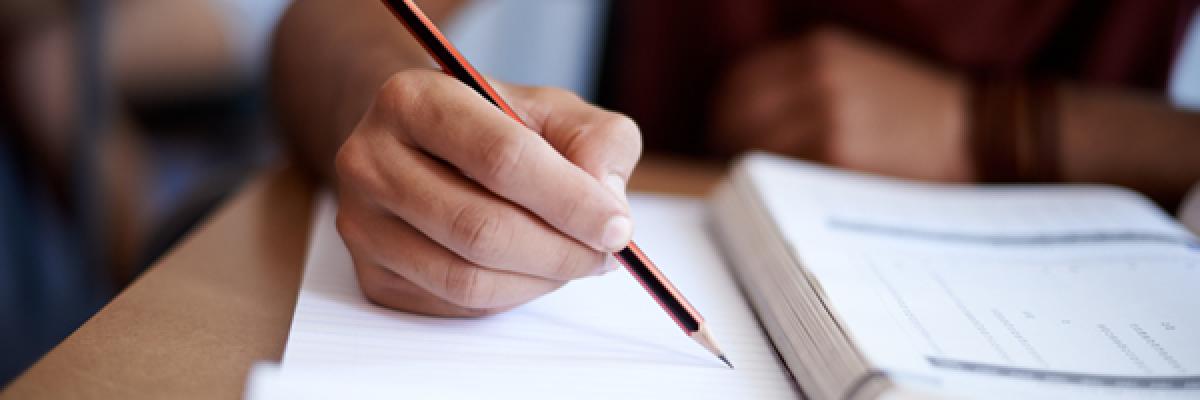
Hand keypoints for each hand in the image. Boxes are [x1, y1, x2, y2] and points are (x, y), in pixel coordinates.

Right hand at [335, 70, 641, 316]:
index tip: (618, 227)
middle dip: (560, 250)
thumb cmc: (495, 125)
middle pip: (480, 228)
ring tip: (575, 260)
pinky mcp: (371, 274)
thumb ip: (597, 141)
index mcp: (413, 99)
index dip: (569, 200)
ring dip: (539, 280)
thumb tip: (606, 202)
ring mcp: (362, 222)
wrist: (424, 145)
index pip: (501, 157)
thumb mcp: (555, 110)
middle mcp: (370, 159)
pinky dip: (510, 295)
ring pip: (466, 278)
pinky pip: (454, 304)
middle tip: (606, 254)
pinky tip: (531, 269)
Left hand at [712, 26, 972, 181]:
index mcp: (817, 49)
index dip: (724, 113)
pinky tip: (788, 195)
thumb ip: (801, 81)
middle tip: (734, 167)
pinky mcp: (837, 155)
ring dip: (749, 168)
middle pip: (736, 114)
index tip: (723, 134)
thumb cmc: (911, 109)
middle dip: (728, 142)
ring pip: (755, 146)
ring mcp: (826, 115)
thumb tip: (738, 117)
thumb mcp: (855, 67)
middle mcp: (816, 75)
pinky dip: (776, 185)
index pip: (738, 81)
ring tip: (761, 185)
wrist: (972, 131)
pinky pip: (784, 172)